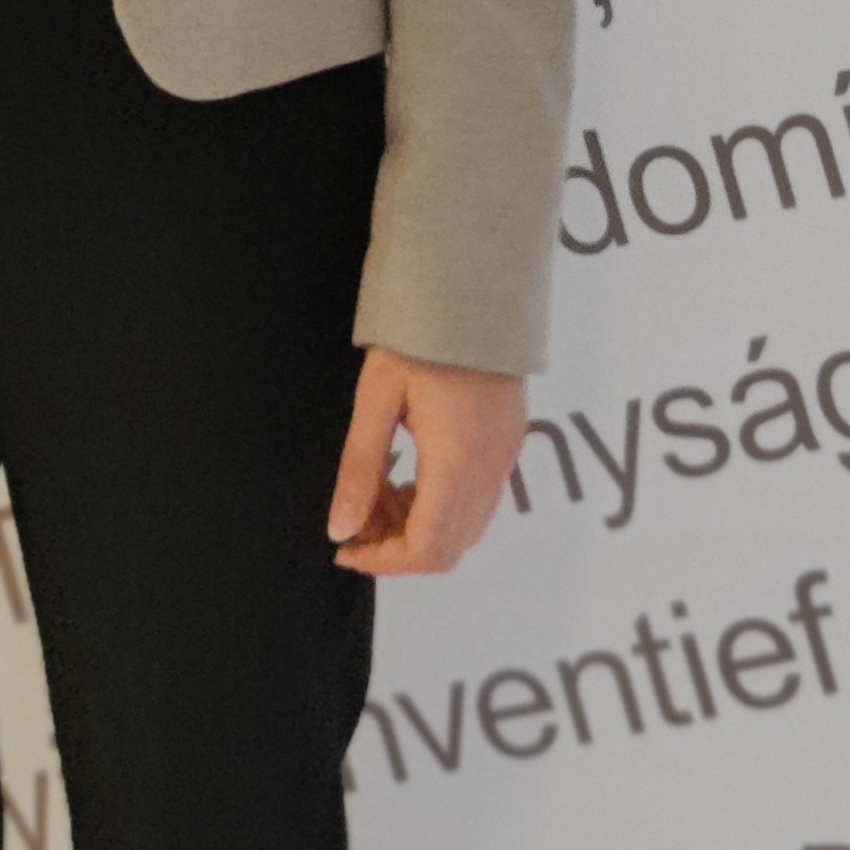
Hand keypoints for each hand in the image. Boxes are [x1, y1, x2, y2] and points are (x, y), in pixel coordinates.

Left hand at [326, 349, 525, 574]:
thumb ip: (359, 468)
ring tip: (377, 491)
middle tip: (358, 520)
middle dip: (398, 548)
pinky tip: (409, 473)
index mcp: (456, 462)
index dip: (384, 561)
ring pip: (466, 528)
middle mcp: (489, 470)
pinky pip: (479, 501)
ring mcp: (505, 459)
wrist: (473, 288)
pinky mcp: (509, 443)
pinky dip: (441, 507)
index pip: (426, 548)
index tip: (347, 548)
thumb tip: (341, 529)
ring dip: (419, 528)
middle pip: (449, 548)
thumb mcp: (376, 397)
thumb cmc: (420, 336)